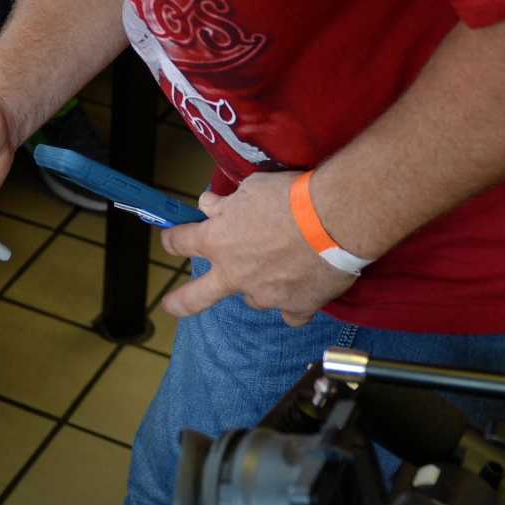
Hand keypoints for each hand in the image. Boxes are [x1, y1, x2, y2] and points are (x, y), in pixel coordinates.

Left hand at [159, 175, 358, 325]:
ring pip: (251, 299)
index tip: (171, 239)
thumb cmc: (287, 197)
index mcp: (217, 242)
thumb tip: (209, 205)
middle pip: (196, 297)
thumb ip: (226, 204)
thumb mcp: (249, 190)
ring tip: (276, 270)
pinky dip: (294, 305)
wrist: (333, 221)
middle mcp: (235, 274)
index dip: (173, 239)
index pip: (180, 242)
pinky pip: (291, 314)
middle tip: (171, 306)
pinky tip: (302, 293)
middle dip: (180, 302)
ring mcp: (265, 295)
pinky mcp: (298, 307)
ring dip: (256, 286)